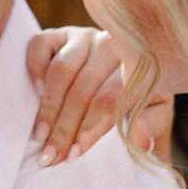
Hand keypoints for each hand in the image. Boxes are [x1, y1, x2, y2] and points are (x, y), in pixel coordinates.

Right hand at [26, 27, 174, 163]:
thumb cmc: (136, 103)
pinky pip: (41, 45)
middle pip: (83, 89)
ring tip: (40, 135)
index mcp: (138, 67)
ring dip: (49, 107)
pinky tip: (37, 94)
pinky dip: (36, 69)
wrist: (126, 74)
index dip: (90, 128)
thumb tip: (140, 139)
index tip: (75, 154)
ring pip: (61, 70)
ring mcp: (85, 37)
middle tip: (51, 155)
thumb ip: (149, 129)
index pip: (110, 100)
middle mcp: (112, 46)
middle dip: (64, 127)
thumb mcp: (151, 118)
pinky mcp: (61, 33)